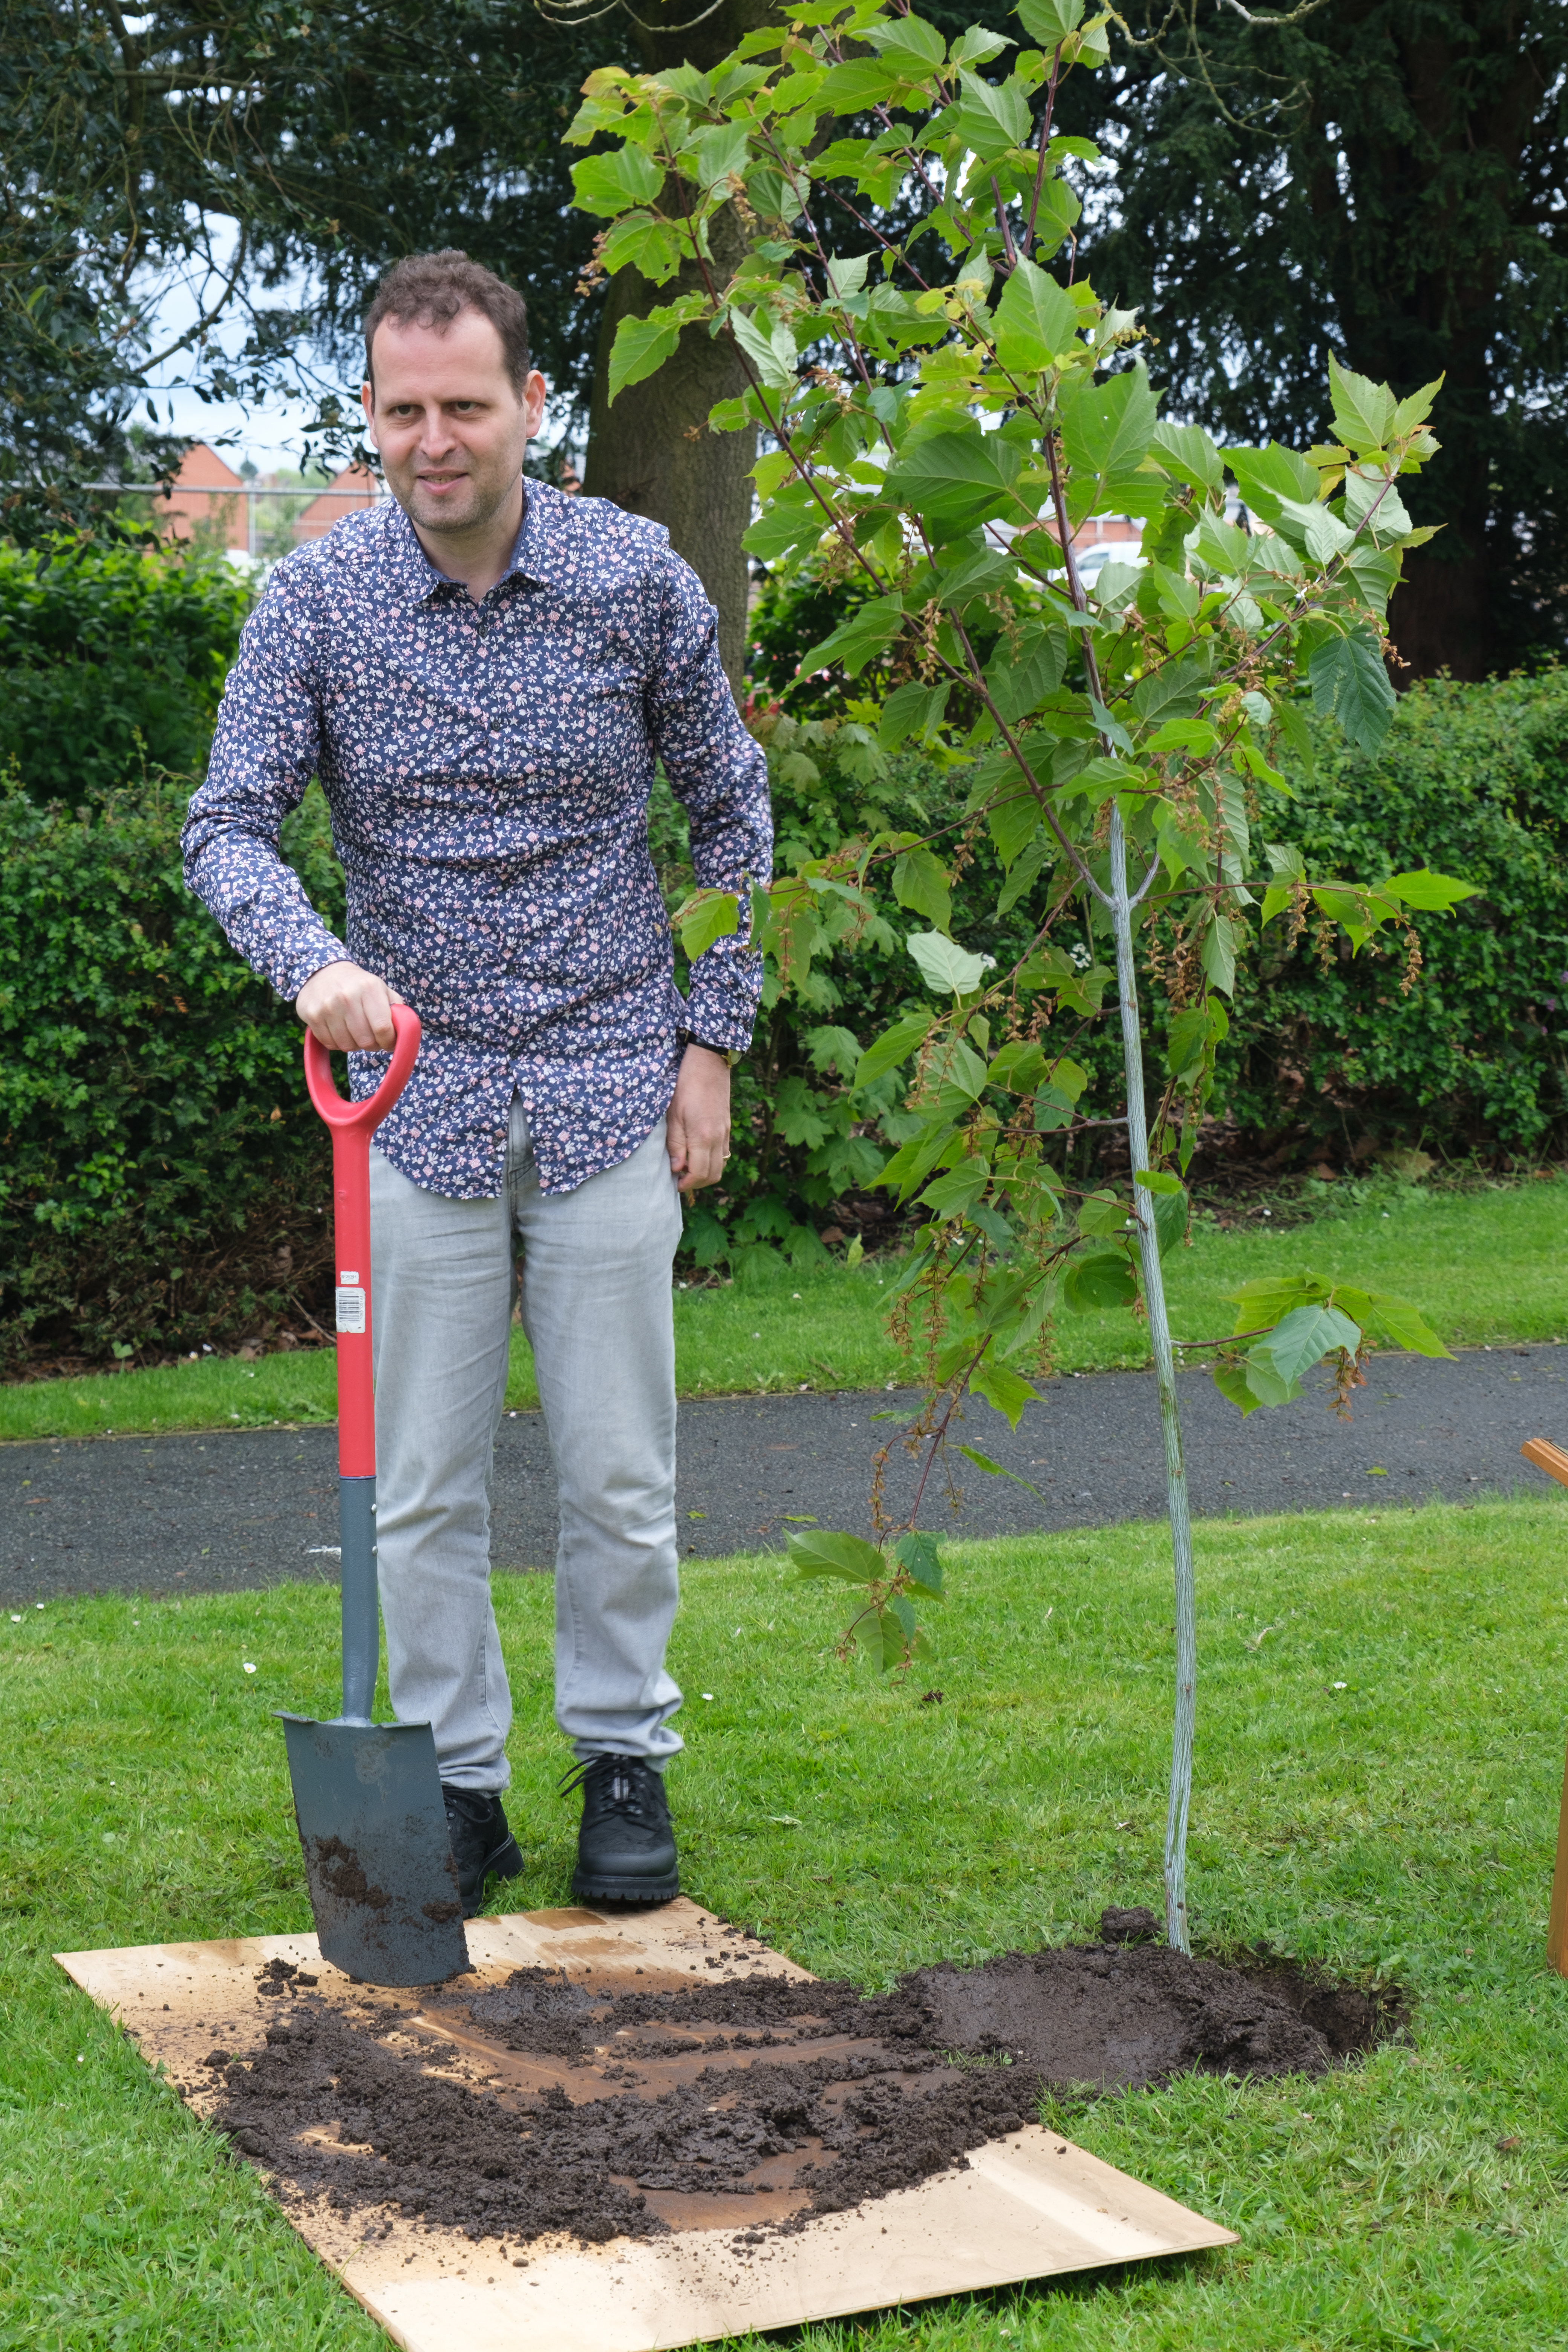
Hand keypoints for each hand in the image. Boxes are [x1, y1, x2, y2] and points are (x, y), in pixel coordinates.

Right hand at [295, 960, 404, 1051]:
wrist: (322, 972)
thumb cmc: (358, 985)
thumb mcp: (381, 989)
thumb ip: (396, 1009)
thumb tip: (403, 1033)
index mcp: (369, 988)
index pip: (383, 1028)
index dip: (388, 1041)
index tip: (388, 1041)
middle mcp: (347, 997)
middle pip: (365, 1041)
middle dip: (372, 1044)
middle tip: (371, 1038)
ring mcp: (327, 1007)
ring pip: (347, 1046)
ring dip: (354, 1044)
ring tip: (355, 1032)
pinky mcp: (312, 1016)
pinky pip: (330, 1044)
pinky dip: (337, 1042)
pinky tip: (339, 1029)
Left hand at [667, 1045, 730, 1193]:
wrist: (708, 1064)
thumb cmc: (685, 1086)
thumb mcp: (673, 1115)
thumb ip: (676, 1144)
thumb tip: (677, 1169)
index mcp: (702, 1137)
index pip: (699, 1173)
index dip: (687, 1184)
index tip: (675, 1184)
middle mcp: (717, 1138)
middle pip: (713, 1175)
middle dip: (697, 1183)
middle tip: (680, 1179)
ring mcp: (724, 1132)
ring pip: (721, 1165)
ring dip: (706, 1173)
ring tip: (688, 1168)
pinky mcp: (727, 1126)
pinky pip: (724, 1153)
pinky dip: (713, 1161)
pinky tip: (699, 1154)